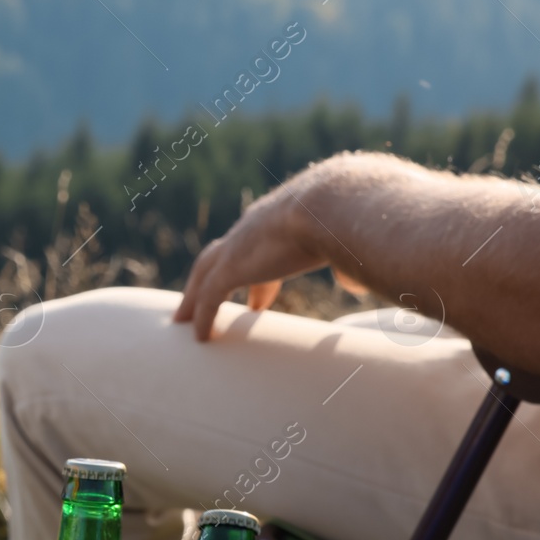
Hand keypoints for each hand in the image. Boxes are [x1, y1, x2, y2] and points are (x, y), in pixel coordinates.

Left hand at [173, 165, 353, 340]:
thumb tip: (354, 282)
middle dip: (211, 279)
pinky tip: (201, 337)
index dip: (258, 275)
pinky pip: (210, 298)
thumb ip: (350, 261)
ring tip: (184, 320)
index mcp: (280, 218)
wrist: (337, 201)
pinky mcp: (231, 267)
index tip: (257, 299)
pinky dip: (204, 317)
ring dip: (194, 297)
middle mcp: (254, 228)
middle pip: (221, 256)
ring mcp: (239, 246)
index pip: (259, 246)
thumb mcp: (354, 239)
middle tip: (205, 301)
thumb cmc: (355, 216)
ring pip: (205, 275)